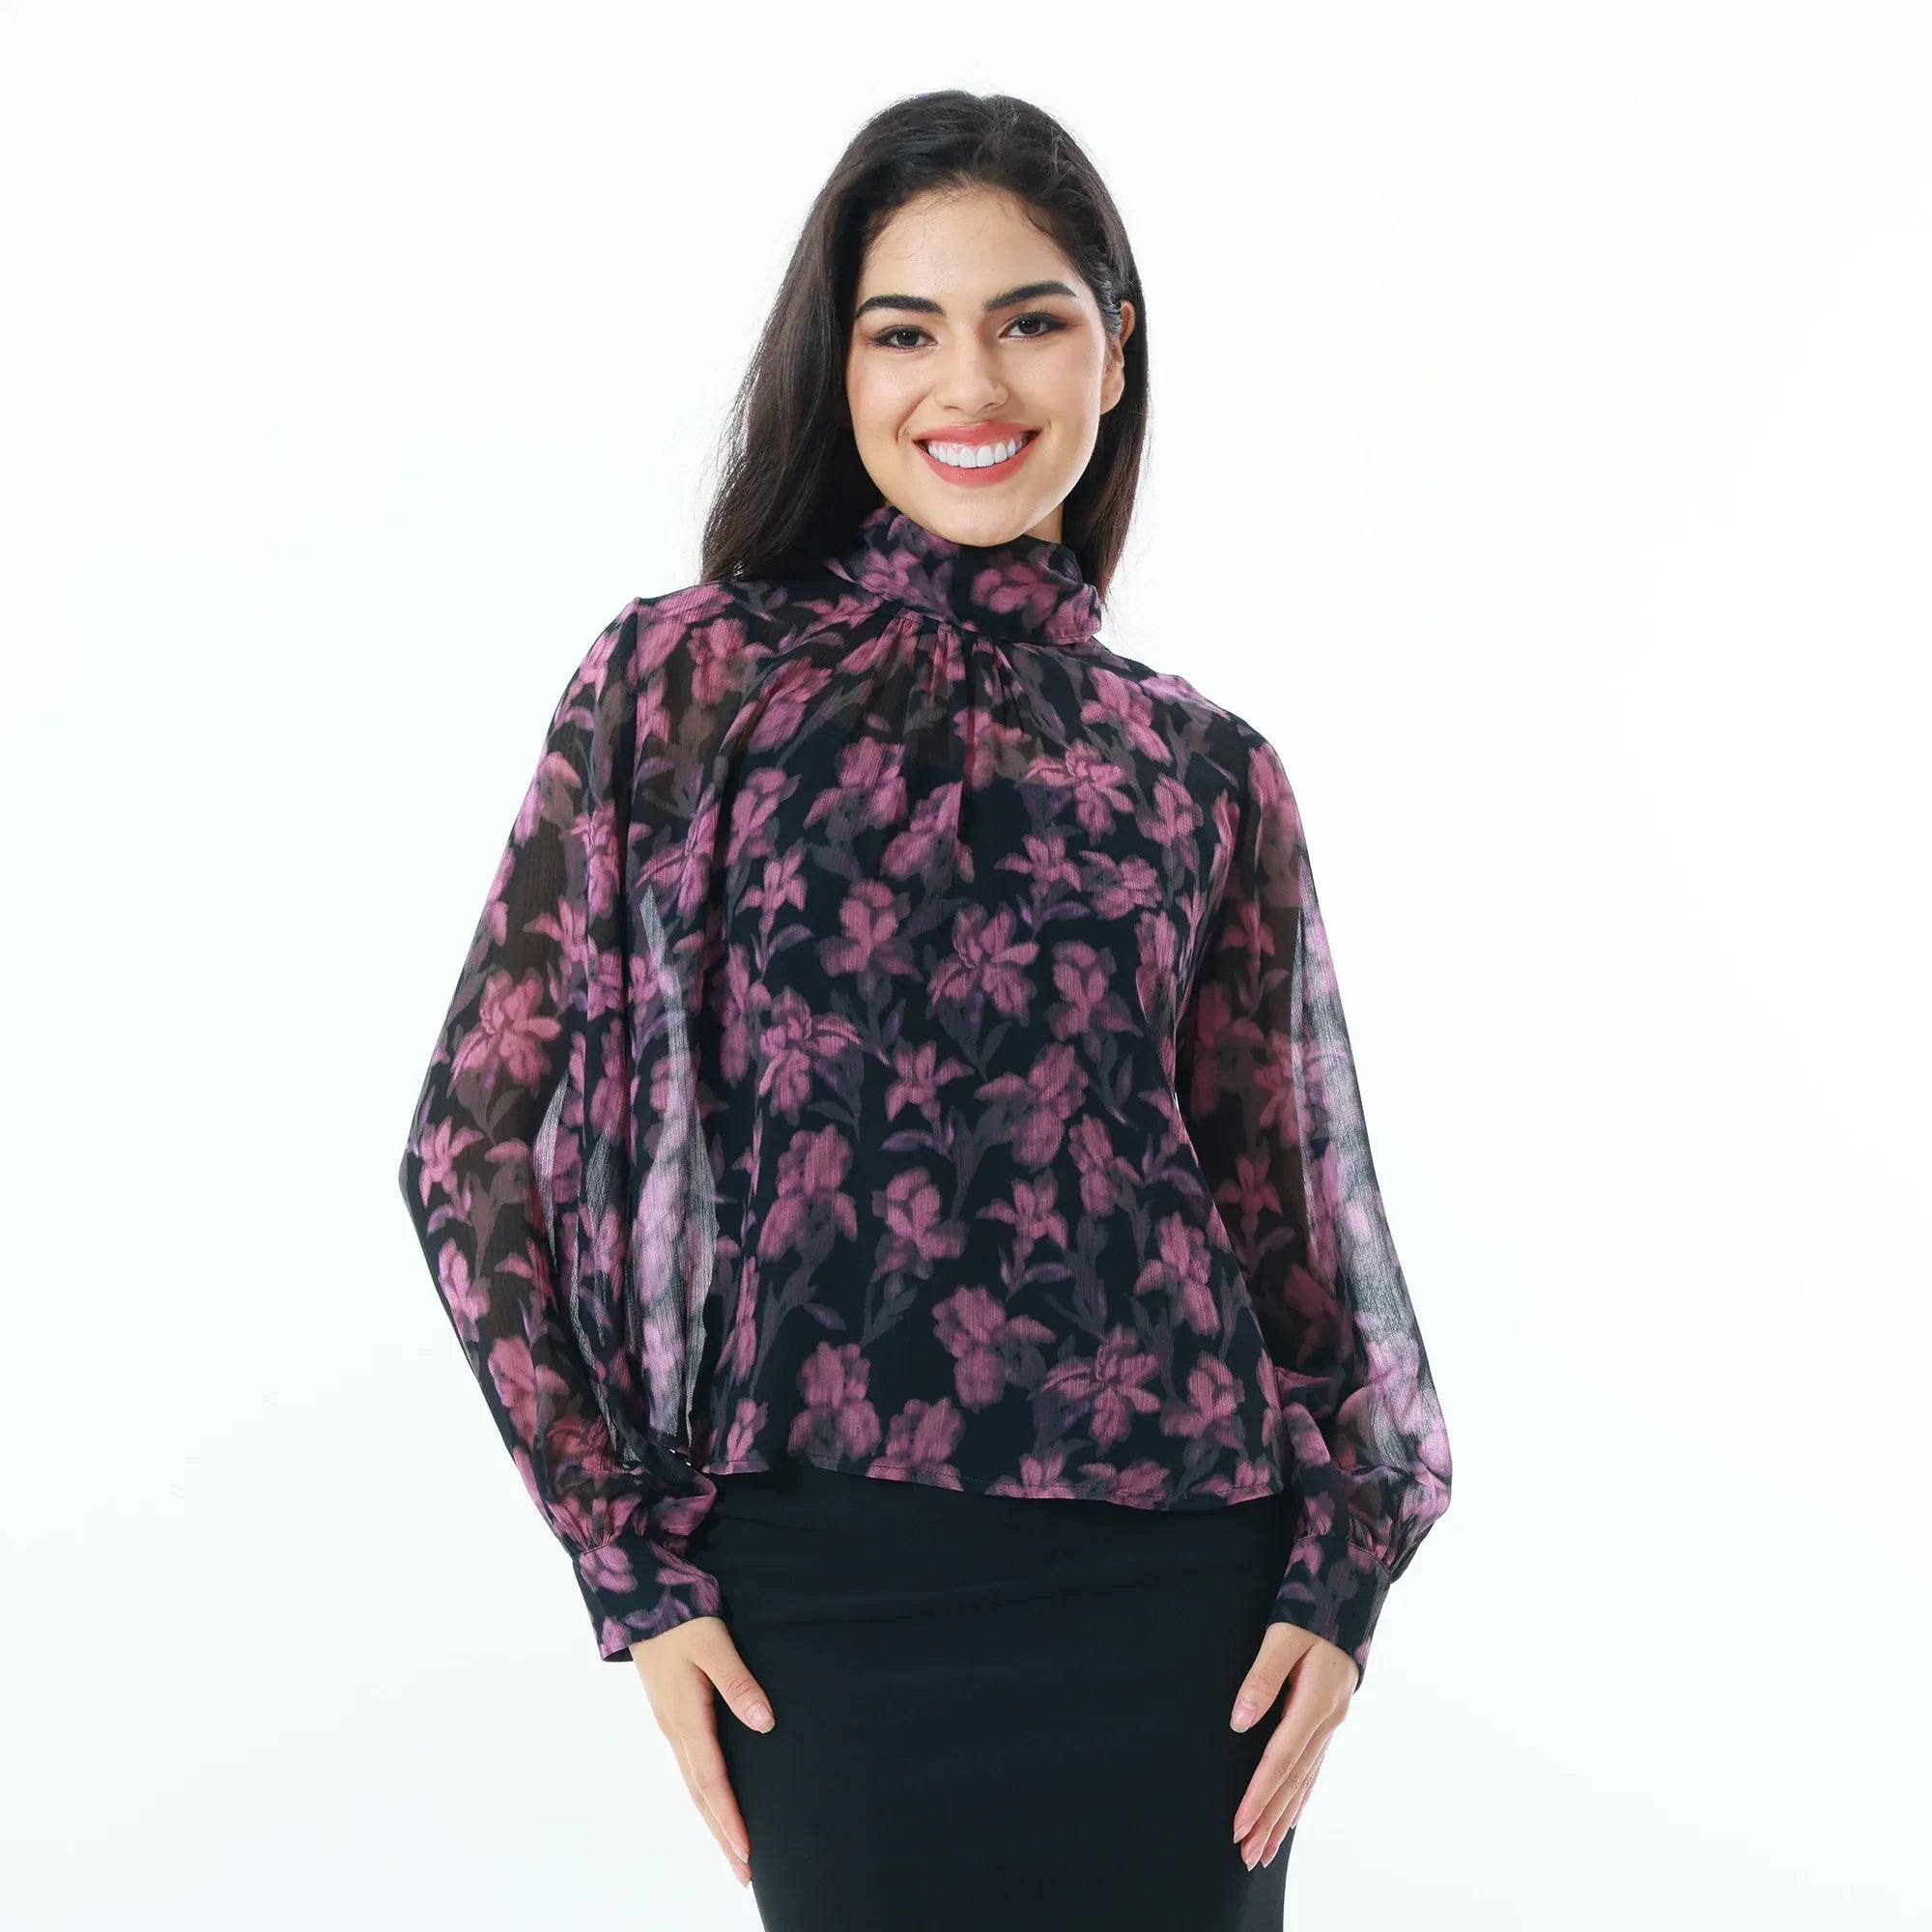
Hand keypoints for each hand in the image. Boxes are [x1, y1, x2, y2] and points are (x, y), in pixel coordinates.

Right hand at [631, 1613, 775, 1888]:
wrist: (639, 1599)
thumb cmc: (680, 1616)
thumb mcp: (713, 1641)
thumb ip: (738, 1681)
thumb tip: (765, 1723)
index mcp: (686, 1716)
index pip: (711, 1780)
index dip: (730, 1818)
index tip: (748, 1852)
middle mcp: (675, 1729)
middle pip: (701, 1795)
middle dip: (722, 1836)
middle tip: (745, 1875)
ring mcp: (670, 1725)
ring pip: (693, 1785)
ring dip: (713, 1821)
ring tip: (734, 1852)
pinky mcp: (672, 1717)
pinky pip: (690, 1768)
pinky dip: (704, 1796)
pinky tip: (714, 1804)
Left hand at [1228, 1622, 1353, 1869]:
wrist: (1349, 1591)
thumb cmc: (1311, 1610)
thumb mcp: (1282, 1636)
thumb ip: (1261, 1679)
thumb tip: (1239, 1724)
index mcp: (1315, 1704)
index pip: (1280, 1761)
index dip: (1259, 1795)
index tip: (1239, 1825)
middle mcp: (1327, 1721)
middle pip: (1293, 1781)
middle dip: (1270, 1820)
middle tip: (1247, 1857)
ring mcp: (1332, 1722)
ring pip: (1305, 1780)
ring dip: (1284, 1816)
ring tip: (1265, 1850)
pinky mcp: (1329, 1717)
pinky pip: (1314, 1767)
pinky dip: (1302, 1794)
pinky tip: (1293, 1815)